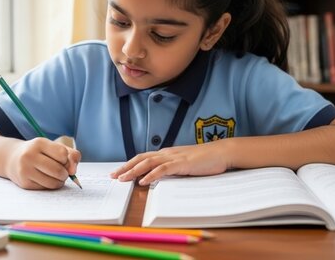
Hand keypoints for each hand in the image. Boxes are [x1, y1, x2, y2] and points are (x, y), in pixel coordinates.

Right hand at [4, 137, 80, 189]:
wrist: (13, 158)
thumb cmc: (39, 152)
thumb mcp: (54, 147)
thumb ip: (71, 155)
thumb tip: (73, 171)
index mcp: (39, 143)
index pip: (62, 154)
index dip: (66, 159)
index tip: (62, 159)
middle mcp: (29, 155)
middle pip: (58, 170)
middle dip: (65, 173)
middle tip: (62, 172)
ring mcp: (25, 170)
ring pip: (53, 182)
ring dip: (60, 182)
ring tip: (56, 177)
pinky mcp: (24, 183)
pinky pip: (46, 188)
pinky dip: (51, 185)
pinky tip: (46, 179)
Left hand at [110, 142, 228, 185]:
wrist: (221, 152)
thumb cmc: (205, 159)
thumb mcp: (184, 164)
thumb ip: (172, 168)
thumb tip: (159, 177)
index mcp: (167, 153)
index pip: (143, 157)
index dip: (129, 164)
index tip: (118, 172)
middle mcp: (167, 153)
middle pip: (141, 158)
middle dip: (125, 167)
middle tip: (113, 176)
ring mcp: (174, 157)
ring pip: (148, 163)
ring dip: (133, 171)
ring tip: (123, 179)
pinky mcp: (182, 164)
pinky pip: (163, 169)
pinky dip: (151, 175)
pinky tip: (143, 181)